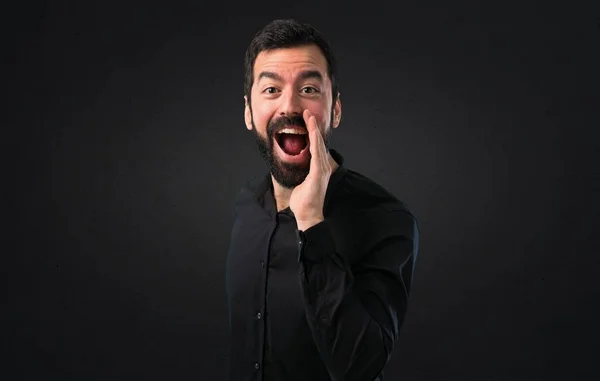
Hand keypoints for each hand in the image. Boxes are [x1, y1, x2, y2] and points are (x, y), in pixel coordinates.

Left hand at [289, 109, 331, 230]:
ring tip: (310, 117)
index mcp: (318, 167)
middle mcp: (323, 166)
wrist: (308, 214)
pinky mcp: (319, 174)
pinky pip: (317, 155)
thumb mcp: (300, 181)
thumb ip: (300, 171)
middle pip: (318, 142)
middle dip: (313, 126)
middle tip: (308, 112)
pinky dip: (315, 142)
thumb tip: (293, 163)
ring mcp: (322, 170)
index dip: (311, 132)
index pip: (315, 145)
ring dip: (314, 130)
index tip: (306, 120)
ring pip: (318, 145)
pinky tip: (313, 133)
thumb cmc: (304, 201)